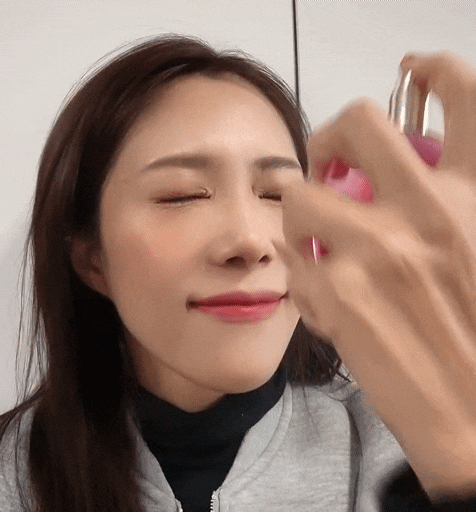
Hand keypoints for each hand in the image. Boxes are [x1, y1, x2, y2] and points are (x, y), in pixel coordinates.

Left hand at [275, 52, 475, 499]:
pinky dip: (299, 269)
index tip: (411, 71)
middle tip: (325, 157)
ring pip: (299, 193)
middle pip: (359, 123)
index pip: (465, 96)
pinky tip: (319, 291)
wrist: (475, 419)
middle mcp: (429, 213)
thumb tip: (407, 173)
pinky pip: (293, 258)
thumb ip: (452, 207)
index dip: (435, 71)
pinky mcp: (335, 292)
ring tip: (314, 240)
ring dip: (299, 212)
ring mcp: (376, 250)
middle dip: (329, 132)